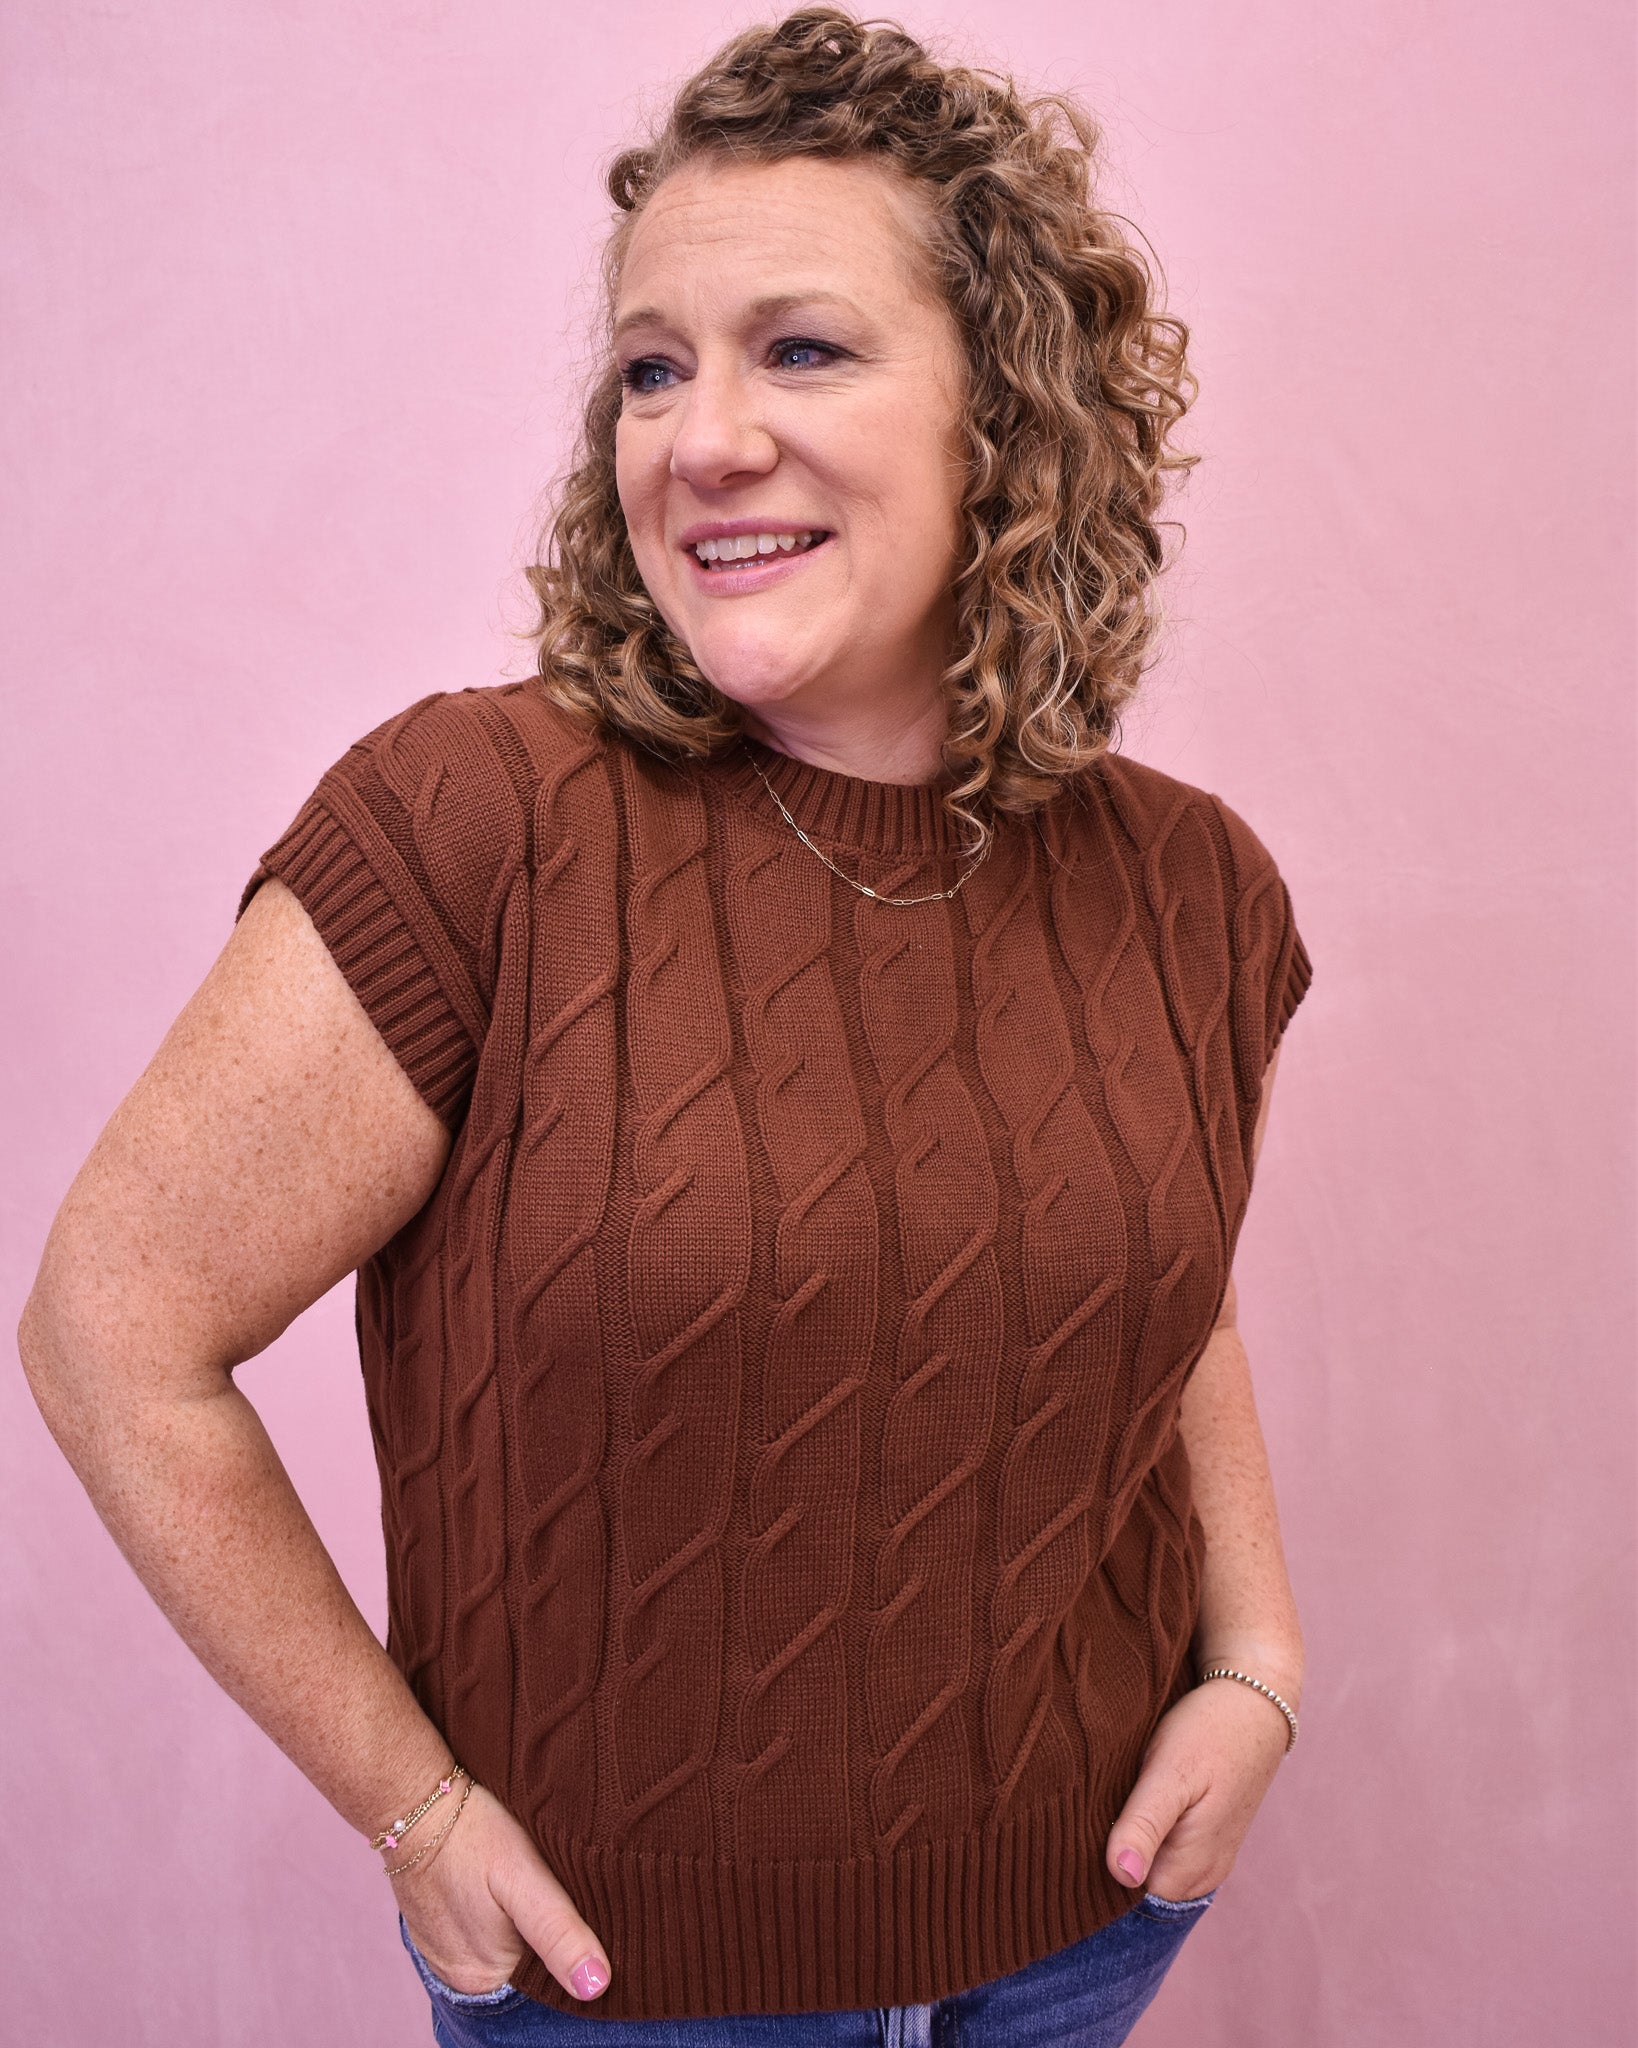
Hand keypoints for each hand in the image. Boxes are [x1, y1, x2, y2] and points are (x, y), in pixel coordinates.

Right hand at [391, 1782, 611, 2000]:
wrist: (413, 1800)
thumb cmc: (473, 1832)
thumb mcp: (523, 1876)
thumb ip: (558, 1932)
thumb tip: (596, 1986)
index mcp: (486, 1977)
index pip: (547, 1978)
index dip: (570, 1946)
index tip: (581, 1908)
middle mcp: (462, 1978)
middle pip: (526, 1963)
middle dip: (546, 1934)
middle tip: (557, 1885)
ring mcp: (443, 1955)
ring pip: (505, 1947)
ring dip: (521, 1924)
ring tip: (529, 1883)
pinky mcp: (434, 1930)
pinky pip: (478, 1933)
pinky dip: (495, 1915)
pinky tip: (500, 1884)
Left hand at [1104, 1677, 1291, 1901]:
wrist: (1255, 1702)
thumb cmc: (1210, 1732)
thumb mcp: (1170, 1773)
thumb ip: (1145, 1825)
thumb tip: (1121, 1875)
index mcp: (1193, 1869)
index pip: (1126, 1892)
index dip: (1102, 1856)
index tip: (1094, 1815)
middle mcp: (1205, 1875)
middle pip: (1140, 1882)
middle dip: (1117, 1846)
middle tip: (1111, 1796)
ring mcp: (1210, 1858)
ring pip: (1153, 1864)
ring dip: (1135, 1834)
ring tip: (1129, 1791)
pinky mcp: (1210, 1838)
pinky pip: (1169, 1848)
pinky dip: (1152, 1826)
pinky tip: (1147, 1794)